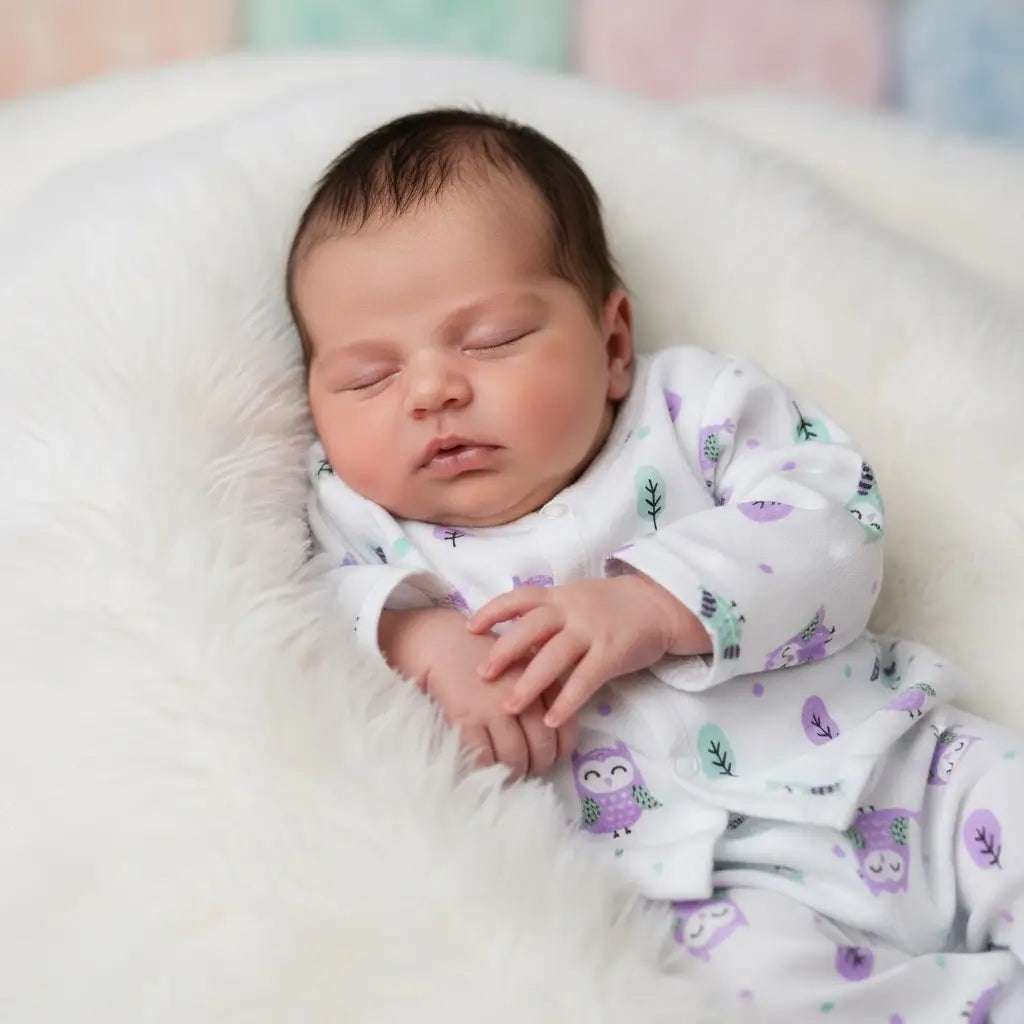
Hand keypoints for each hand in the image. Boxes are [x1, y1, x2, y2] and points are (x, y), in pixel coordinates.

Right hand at [378, 607, 576, 778]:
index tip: (556, 756)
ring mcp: (493, 708)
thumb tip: (554, 727)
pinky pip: (484, 756)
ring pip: (515, 755)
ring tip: (513, 772)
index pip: (564, 724)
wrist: (442, 641)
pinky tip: (488, 768)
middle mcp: (522, 695)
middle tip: (534, 769)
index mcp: (540, 679)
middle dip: (540, 764)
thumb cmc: (484, 653)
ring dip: (516, 771)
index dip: (563, 747)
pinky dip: (488, 769)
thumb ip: (541, 686)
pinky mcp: (467, 717)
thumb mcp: (521, 660)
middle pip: (542, 744)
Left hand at [466, 574, 710, 727]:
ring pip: (554, 656)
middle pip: (530, 628)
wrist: (657, 604)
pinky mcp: (612, 652)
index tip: (469, 628)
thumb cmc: (611, 606)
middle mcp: (571, 610)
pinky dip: (566, 700)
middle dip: (503, 652)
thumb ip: (548, 617)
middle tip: (481, 675)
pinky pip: (585, 679)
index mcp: (559, 597)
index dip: (492, 611)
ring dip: (529, 683)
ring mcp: (592, 631)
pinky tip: (550, 719)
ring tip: (509, 707)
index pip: (519, 598)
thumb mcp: (576, 601)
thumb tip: (512, 642)